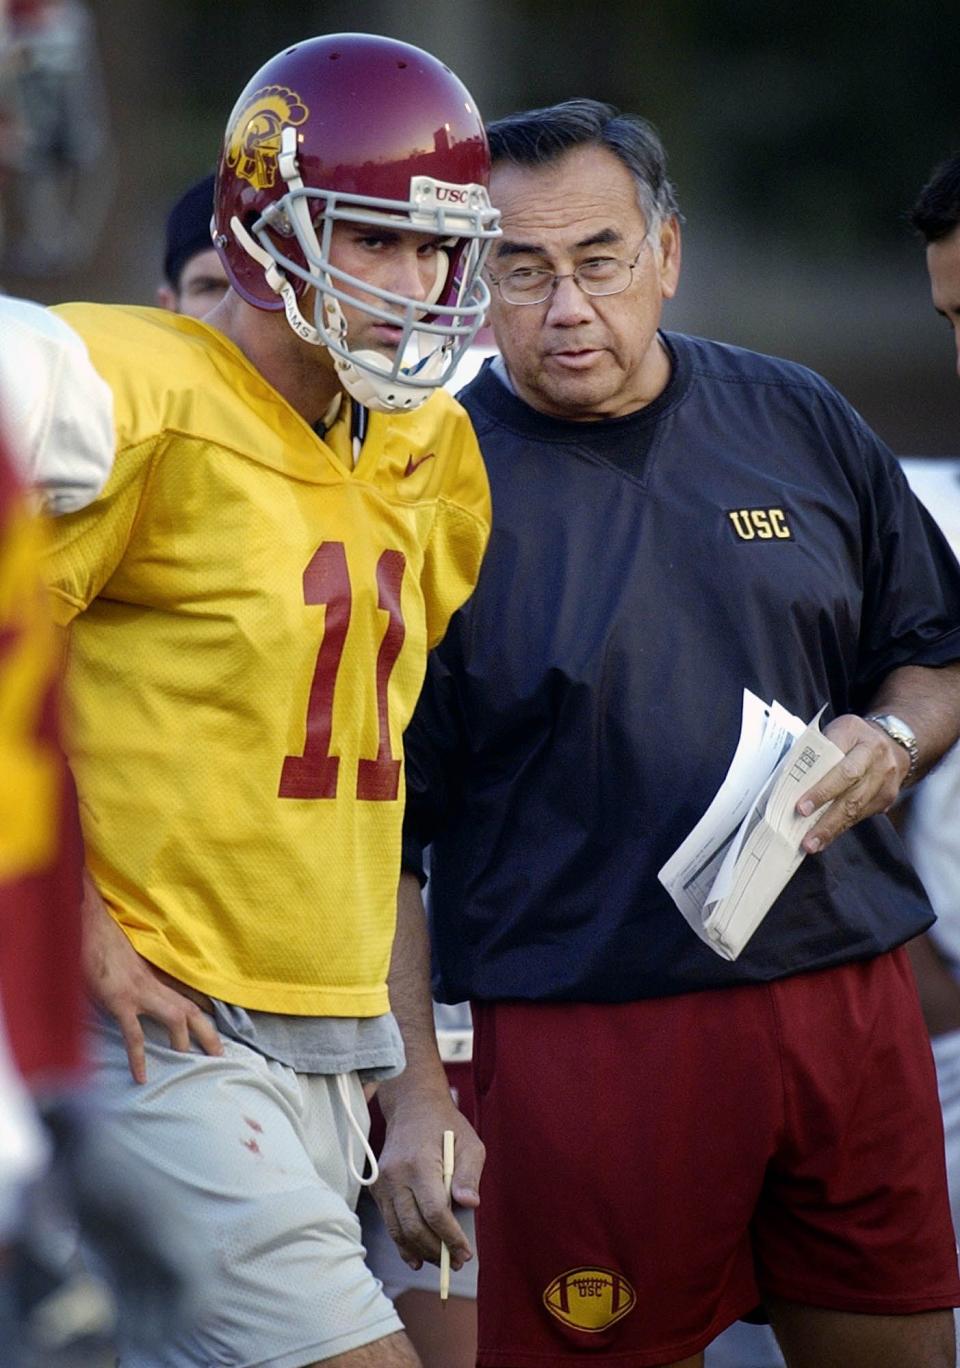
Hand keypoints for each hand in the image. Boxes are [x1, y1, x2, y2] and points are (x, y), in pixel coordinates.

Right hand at [82, 874, 221, 1082]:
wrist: (88, 926)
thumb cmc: (102, 943)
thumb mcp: (125, 961)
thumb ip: (136, 977)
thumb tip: (136, 990)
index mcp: (154, 977)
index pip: (186, 996)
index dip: (203, 1014)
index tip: (216, 1031)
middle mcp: (153, 984)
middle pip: (190, 1008)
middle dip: (208, 1032)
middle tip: (220, 1054)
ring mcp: (139, 992)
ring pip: (175, 1017)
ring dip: (183, 1040)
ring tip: (188, 1065)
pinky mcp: (120, 1000)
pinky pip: (134, 1034)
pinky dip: (139, 1057)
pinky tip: (142, 1076)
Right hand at [372, 1090, 483, 1270]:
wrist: (412, 1107)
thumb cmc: (446, 1126)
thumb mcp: (469, 1143)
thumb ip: (469, 1174)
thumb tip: (470, 1204)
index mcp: (419, 1162)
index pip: (434, 1211)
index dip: (450, 1237)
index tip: (466, 1252)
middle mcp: (395, 1175)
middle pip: (414, 1226)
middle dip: (437, 1250)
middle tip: (457, 1262)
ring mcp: (382, 1182)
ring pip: (398, 1230)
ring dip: (421, 1252)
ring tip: (442, 1261)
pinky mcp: (377, 1189)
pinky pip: (390, 1223)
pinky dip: (404, 1244)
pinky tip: (418, 1258)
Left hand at [796, 713, 909, 853]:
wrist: (892, 741)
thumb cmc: (852, 736)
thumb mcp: (833, 731)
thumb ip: (816, 752)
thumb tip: (788, 781)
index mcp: (857, 736)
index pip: (840, 768)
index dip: (821, 790)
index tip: (800, 807)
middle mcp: (876, 757)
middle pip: (850, 793)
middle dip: (825, 817)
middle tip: (805, 836)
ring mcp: (885, 779)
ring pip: (856, 809)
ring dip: (831, 829)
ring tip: (811, 843)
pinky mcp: (887, 797)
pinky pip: (861, 815)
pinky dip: (840, 828)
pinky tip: (825, 838)